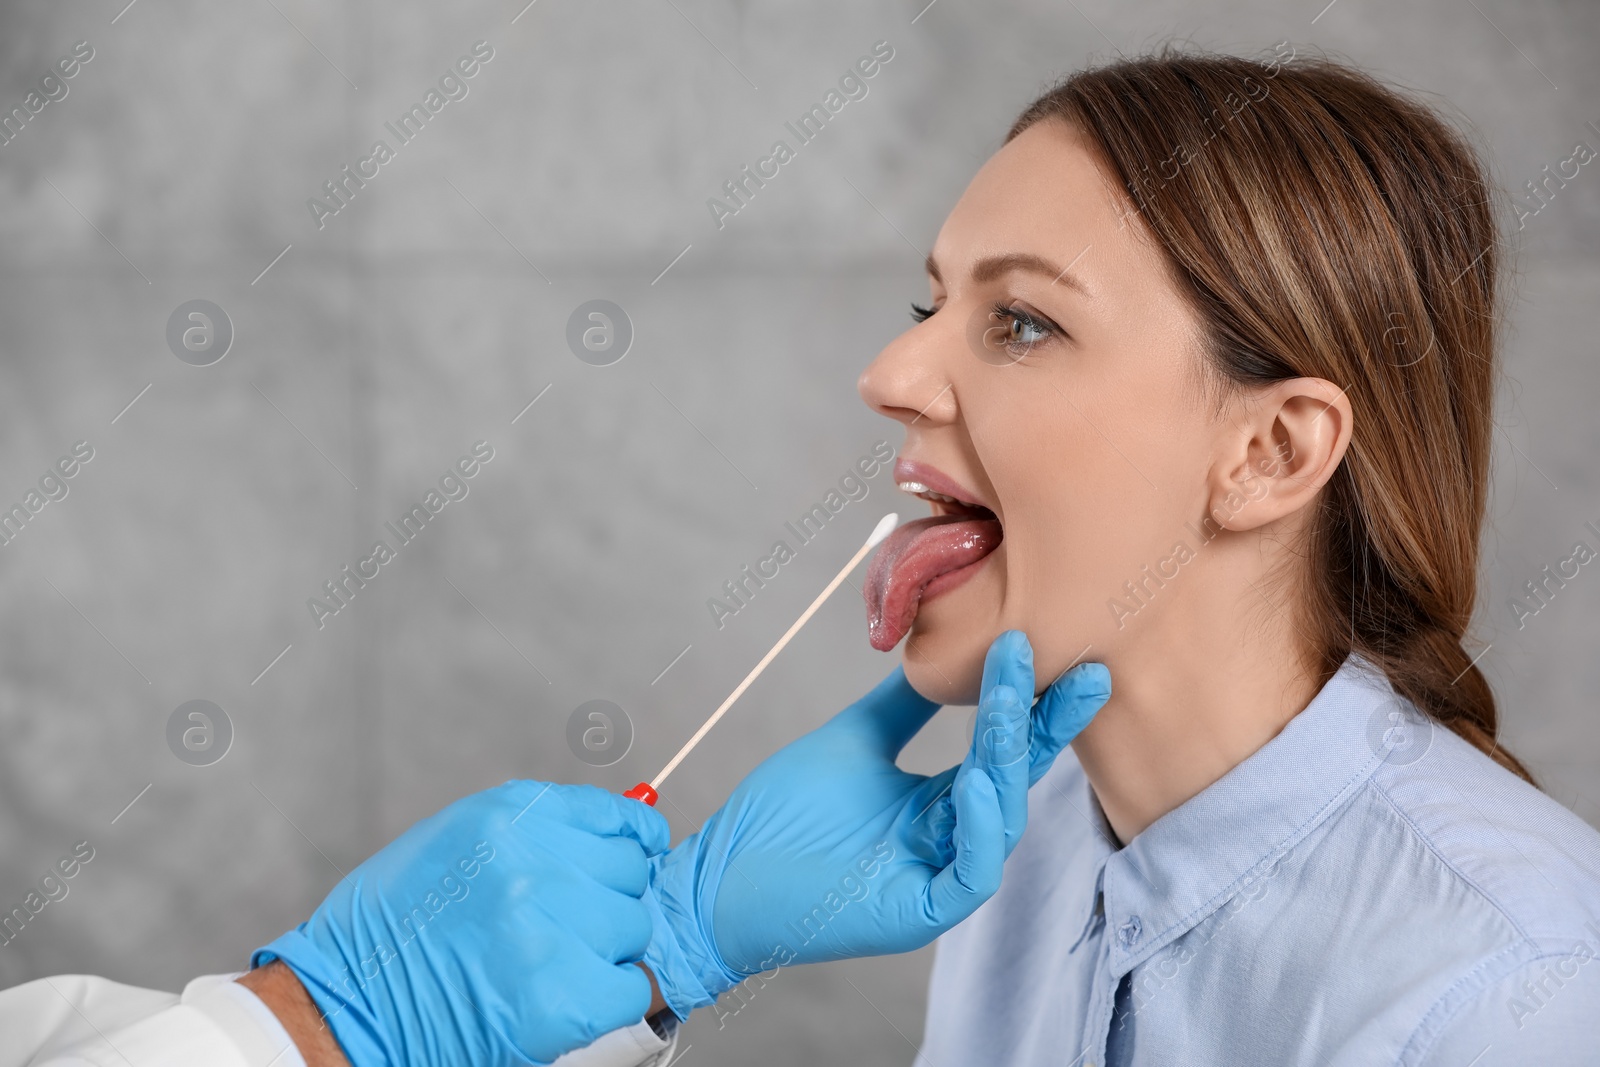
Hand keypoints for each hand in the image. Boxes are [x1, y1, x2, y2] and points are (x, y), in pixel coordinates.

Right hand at [252, 781, 668, 1066]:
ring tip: (548, 964)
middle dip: (605, 900)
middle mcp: (535, 864)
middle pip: (629, 874)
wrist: (344, 1005)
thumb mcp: (455, 840)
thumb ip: (535, 830)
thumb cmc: (392, 926)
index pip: (617, 818)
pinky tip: (563, 1000)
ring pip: (632, 930)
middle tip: (561, 927)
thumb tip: (617, 832)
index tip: (641, 852)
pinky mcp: (561, 998)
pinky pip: (629, 990)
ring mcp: (550, 931)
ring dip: (603, 950)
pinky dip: (606, 999)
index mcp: (510, 818)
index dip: (632, 840)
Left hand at [642, 630, 1109, 1016]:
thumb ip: (903, 705)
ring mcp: (937, 878)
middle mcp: (949, 840)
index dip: (1035, 708)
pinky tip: (973, 779)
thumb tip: (944, 651)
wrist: (720, 873)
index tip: (1069, 658)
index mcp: (940, 803)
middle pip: (1013, 780)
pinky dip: (979, 828)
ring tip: (1010, 702)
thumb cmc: (781, 814)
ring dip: (1009, 759)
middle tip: (1077, 672)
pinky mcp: (919, 913)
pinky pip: (971, 876)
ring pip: (999, 821)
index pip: (1002, 751)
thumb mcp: (854, 740)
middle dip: (1044, 725)